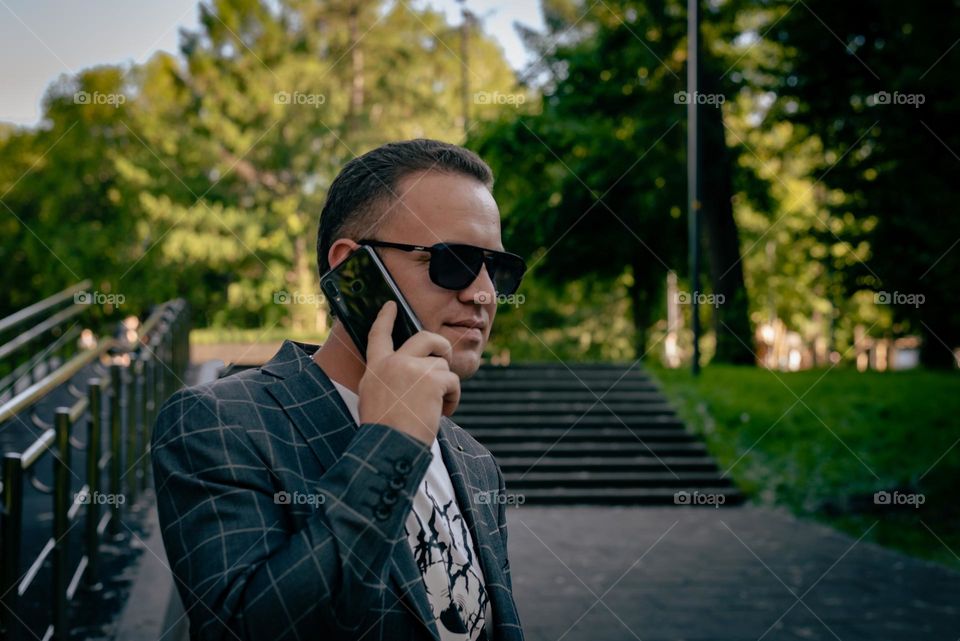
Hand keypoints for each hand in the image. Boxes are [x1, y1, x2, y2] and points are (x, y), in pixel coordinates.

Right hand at [357, 301, 460, 444]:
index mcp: (375, 368)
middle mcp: (393, 362)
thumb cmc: (384, 431)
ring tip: (437, 407)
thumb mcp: (373, 398)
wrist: (389, 447)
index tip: (391, 305)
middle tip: (445, 359)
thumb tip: (412, 372)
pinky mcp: (432, 379)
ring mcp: (413, 368)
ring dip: (446, 386)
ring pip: (442, 366)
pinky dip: (452, 398)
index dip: (385, 318)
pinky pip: (452, 381)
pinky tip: (443, 413)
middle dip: (441, 345)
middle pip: (424, 337)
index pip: (378, 335)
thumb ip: (387, 378)